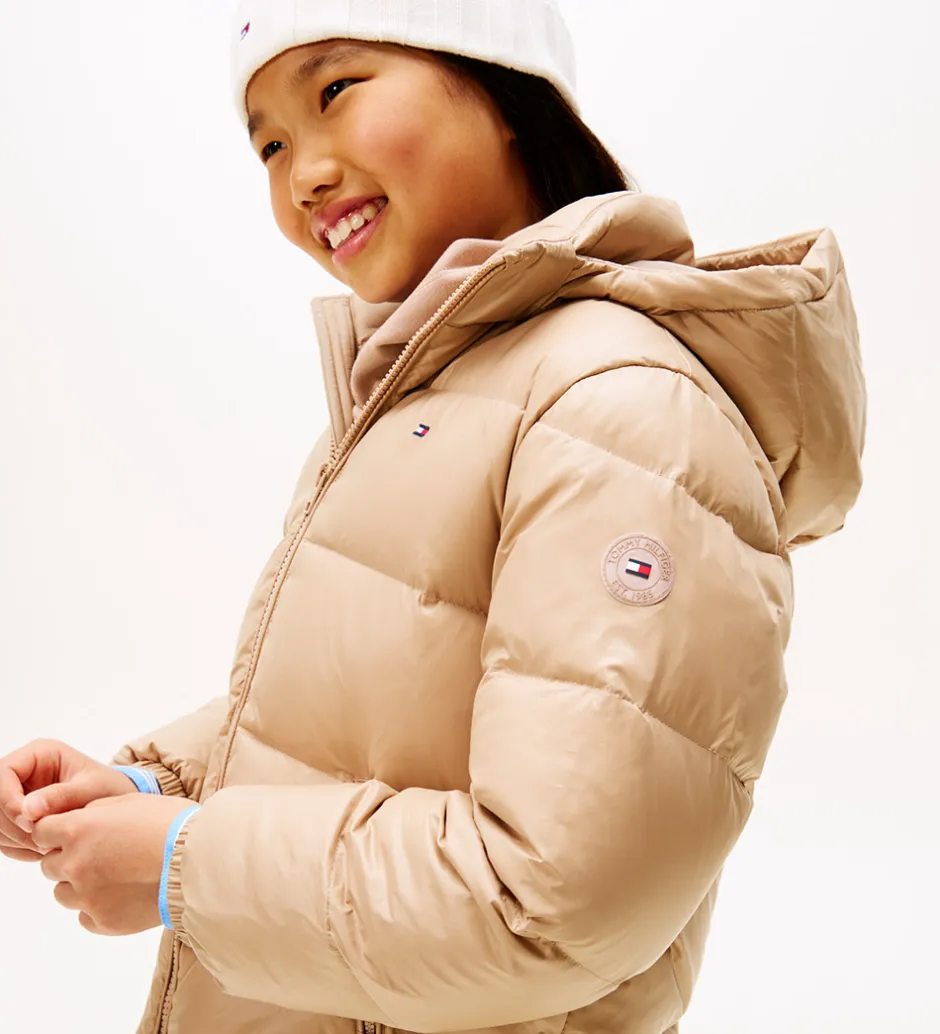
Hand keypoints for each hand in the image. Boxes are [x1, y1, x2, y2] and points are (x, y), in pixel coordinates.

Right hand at [0, 739, 138, 862]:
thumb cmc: (108, 789)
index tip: (29, 822)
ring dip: (15, 839)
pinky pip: (3, 837)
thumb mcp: (92, 789)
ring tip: (47, 847)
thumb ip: (62, 796)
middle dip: (12, 825)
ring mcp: (16, 796)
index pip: (3, 773)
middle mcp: (23, 773)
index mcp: (39, 754)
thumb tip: (27, 809)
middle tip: (42, 841)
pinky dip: (19, 848)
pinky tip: (43, 850)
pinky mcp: (16, 818)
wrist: (117, 804)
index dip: (8, 799)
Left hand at [32, 793, 196, 934]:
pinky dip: (98, 906)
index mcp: (78, 829)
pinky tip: (124, 894)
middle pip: (50, 866)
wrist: (199, 860)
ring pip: (63, 893)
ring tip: (116, 875)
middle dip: (69, 859)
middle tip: (103, 854)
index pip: (41, 832)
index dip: (57, 832)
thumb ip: (94, 811)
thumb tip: (76, 822)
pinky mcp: (101, 921)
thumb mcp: (130, 801)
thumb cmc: (170, 824)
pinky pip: (85, 916)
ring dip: (80, 884)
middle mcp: (75, 864)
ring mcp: (86, 896)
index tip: (74, 834)